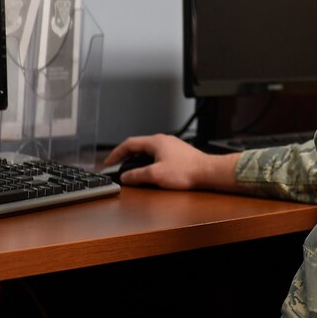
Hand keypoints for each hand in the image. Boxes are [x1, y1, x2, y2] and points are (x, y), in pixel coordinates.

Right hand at [102, 133, 240, 191]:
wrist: (208, 172)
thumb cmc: (186, 171)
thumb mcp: (156, 175)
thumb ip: (138, 175)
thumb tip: (125, 177)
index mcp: (155, 142)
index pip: (129, 143)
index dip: (116, 153)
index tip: (109, 162)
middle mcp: (163, 140)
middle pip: (138, 146)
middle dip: (126, 156)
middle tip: (117, 166)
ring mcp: (171, 146)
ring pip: (148, 151)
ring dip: (137, 160)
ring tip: (131, 170)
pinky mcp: (178, 153)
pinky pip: (157, 155)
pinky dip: (148, 162)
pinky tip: (150, 171)